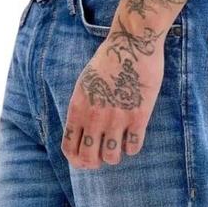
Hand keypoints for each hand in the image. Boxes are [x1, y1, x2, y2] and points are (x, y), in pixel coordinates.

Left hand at [62, 20, 164, 169]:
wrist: (132, 44)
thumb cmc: (108, 62)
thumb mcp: (84, 85)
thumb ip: (81, 110)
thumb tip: (82, 135)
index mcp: (78, 109)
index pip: (69, 148)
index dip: (76, 159)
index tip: (85, 159)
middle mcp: (94, 117)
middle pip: (89, 159)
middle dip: (94, 162)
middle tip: (102, 154)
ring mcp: (116, 119)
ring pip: (111, 158)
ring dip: (114, 155)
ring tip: (118, 144)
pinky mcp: (138, 117)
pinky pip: (133, 148)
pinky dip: (132, 147)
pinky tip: (133, 136)